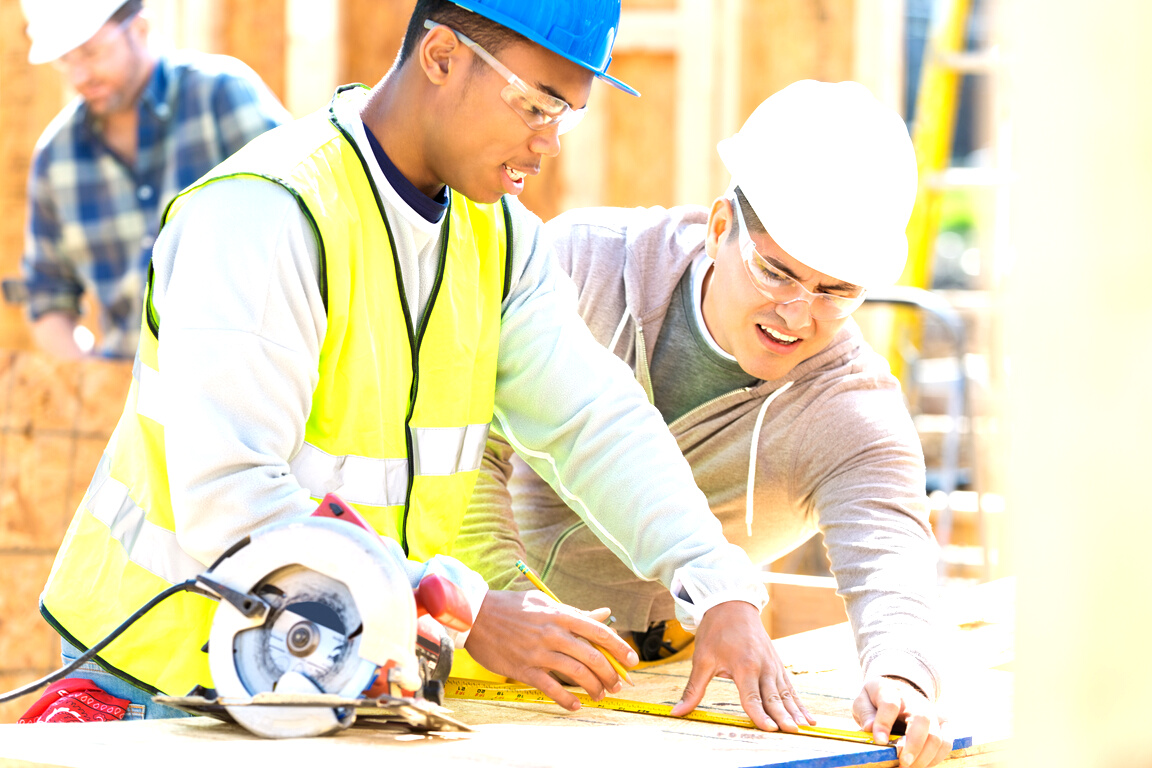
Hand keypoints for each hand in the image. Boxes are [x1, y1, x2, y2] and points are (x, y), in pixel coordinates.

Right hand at [462, 589, 637, 710]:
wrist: (476, 615)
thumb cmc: (512, 606)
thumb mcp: (544, 602)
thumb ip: (574, 612)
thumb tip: (603, 614)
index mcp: (560, 614)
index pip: (598, 632)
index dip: (619, 647)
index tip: (632, 660)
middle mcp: (552, 633)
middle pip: (591, 657)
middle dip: (609, 673)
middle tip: (616, 684)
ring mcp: (538, 652)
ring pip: (575, 674)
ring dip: (592, 688)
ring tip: (599, 695)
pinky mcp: (523, 668)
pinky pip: (550, 688)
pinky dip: (566, 699)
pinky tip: (575, 705)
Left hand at [669, 601, 813, 731]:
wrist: (732, 605)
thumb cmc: (715, 632)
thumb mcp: (701, 659)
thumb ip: (693, 689)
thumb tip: (677, 712)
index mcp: (744, 665)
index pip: (752, 697)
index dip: (759, 715)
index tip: (768, 729)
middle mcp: (762, 666)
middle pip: (773, 697)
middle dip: (783, 716)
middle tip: (791, 732)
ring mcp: (772, 665)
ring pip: (785, 693)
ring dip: (795, 711)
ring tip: (804, 727)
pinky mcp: (777, 664)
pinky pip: (789, 687)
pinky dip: (799, 702)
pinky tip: (808, 716)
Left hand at [853, 676, 950, 767]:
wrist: (896, 692)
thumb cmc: (876, 701)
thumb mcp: (863, 702)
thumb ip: (866, 714)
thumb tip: (871, 729)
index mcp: (890, 690)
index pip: (890, 704)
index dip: (884, 724)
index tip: (879, 741)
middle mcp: (914, 699)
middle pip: (922, 720)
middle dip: (913, 746)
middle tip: (902, 763)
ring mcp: (931, 710)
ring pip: (937, 736)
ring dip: (924, 757)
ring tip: (907, 766)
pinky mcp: (942, 722)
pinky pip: (947, 743)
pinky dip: (935, 758)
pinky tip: (920, 764)